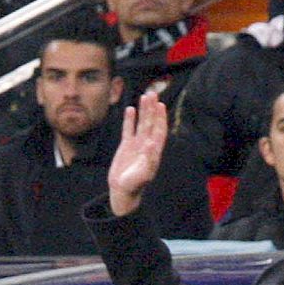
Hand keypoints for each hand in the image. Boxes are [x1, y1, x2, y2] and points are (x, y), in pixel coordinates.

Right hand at [107, 89, 167, 215]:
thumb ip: (148, 159)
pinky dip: (130, 120)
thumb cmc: (134, 185)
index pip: (159, 131)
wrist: (122, 191)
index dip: (161, 118)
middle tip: (153, 94)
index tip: (161, 105)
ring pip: (141, 123)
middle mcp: (147, 145)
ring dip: (143, 111)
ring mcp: (137, 145)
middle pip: (151, 123)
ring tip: (144, 96)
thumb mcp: (143, 174)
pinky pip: (129, 130)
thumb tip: (151, 142)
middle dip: (152, 109)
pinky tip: (130, 109)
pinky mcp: (126, 146)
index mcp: (154, 151)